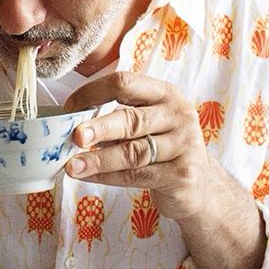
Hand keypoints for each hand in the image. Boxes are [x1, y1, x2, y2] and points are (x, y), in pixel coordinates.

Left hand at [64, 71, 210, 218]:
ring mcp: (184, 145)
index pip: (125, 83)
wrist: (199, 184)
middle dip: (100, 128)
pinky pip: (137, 175)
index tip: (69, 108)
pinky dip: (108, 177)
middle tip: (75, 136)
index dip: (93, 93)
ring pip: (133, 152)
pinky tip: (88, 177)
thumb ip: (117, 119)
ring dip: (98, 160)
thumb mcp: (146, 124)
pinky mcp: (182, 174)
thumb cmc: (161, 148)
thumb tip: (70, 123)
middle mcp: (178, 115)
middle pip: (132, 119)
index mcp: (165, 94)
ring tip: (72, 166)